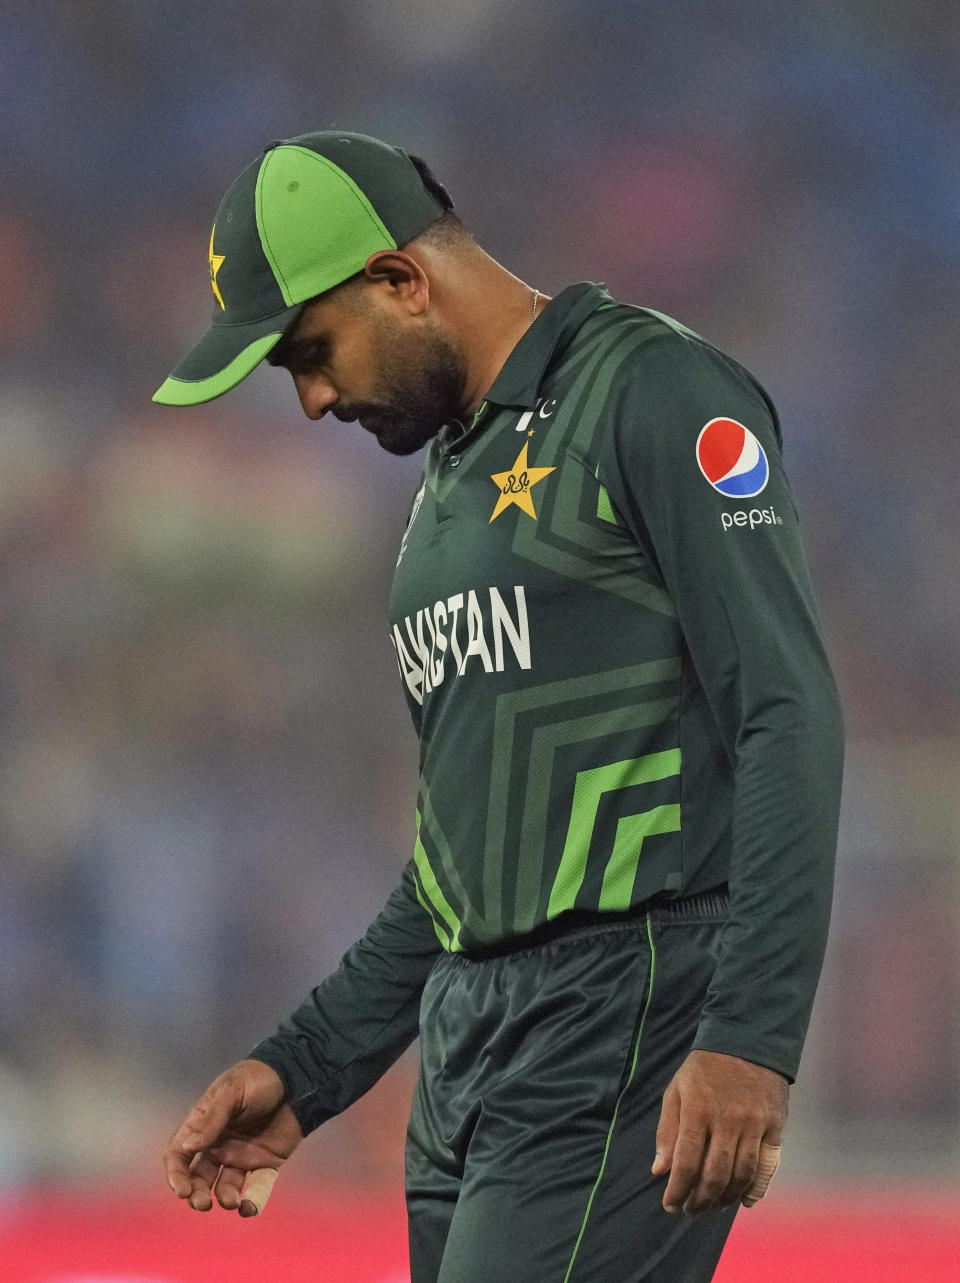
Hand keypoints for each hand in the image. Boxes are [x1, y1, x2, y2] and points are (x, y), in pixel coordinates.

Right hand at [163, 1058, 304, 1216]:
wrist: (296, 1078)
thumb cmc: (258, 1078)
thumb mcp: (232, 1092)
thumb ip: (211, 1120)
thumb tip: (186, 1148)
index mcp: (203, 1125)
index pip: (179, 1155)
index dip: (176, 1175)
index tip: (183, 1191)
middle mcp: (218, 1144)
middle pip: (198, 1177)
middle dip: (197, 1194)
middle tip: (203, 1204)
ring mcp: (241, 1155)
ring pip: (225, 1186)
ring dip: (224, 1198)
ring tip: (232, 1201)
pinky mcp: (265, 1163)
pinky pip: (256, 1187)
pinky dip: (252, 1201)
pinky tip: (250, 1207)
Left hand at [650, 1049, 787, 1216]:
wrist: (748, 1040)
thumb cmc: (705, 1068)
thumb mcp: (677, 1089)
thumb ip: (667, 1130)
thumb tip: (659, 1170)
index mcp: (698, 1110)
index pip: (686, 1163)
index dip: (677, 1190)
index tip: (670, 1205)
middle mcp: (727, 1120)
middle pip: (714, 1175)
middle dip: (699, 1201)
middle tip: (690, 1211)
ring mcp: (754, 1124)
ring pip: (740, 1175)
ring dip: (724, 1199)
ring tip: (711, 1207)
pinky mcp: (774, 1126)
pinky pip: (766, 1166)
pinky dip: (756, 1189)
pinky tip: (744, 1201)